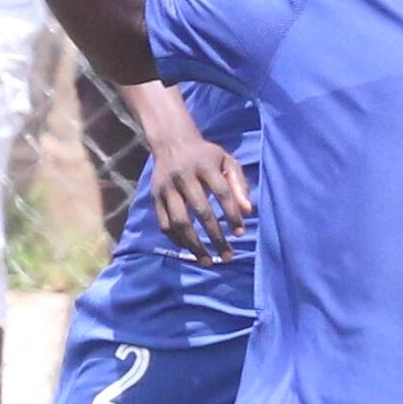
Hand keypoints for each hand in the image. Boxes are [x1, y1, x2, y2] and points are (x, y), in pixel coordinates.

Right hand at [149, 136, 253, 263]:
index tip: (240, 233)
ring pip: (179, 222)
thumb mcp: (227, 162)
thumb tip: (248, 212)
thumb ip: (239, 185)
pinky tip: (190, 249)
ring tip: (207, 261)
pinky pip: (164, 224)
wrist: (171, 142)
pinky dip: (177, 240)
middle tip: (228, 256)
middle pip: (200, 210)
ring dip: (194, 245)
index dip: (232, 214)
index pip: (222, 192)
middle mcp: (183, 175)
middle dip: (215, 236)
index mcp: (205, 165)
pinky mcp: (155, 197)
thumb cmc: (206, 156)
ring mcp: (166, 187)